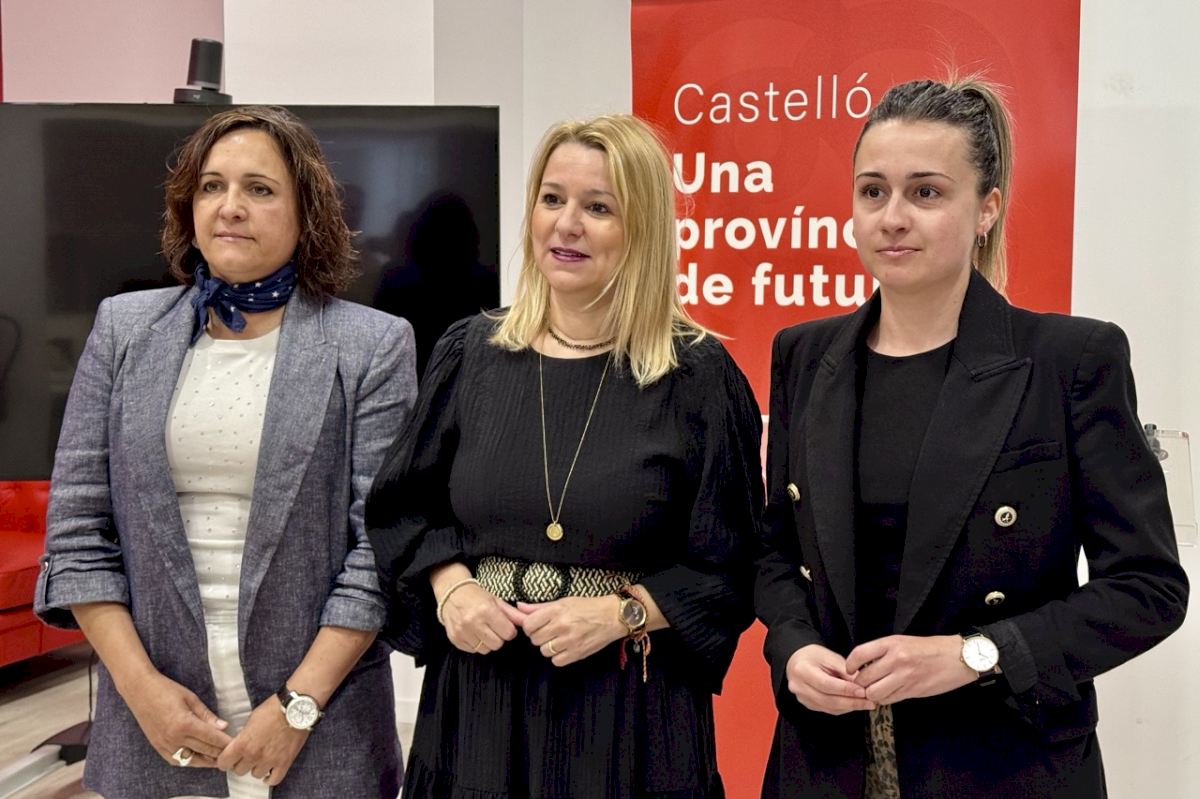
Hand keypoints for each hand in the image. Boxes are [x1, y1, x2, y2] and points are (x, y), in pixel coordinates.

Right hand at [122, 670, 231, 766]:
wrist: (139, 690)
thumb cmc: (166, 690)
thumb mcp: (191, 699)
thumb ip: (207, 715)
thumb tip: (224, 727)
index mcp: (185, 724)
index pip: (212, 738)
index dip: (226, 742)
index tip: (237, 744)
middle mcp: (175, 738)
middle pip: (204, 750)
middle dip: (219, 752)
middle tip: (232, 753)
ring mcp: (164, 744)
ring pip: (190, 760)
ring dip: (206, 760)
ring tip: (218, 759)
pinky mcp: (158, 746)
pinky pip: (176, 760)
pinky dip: (189, 761)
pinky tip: (198, 758)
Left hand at [216, 695, 307, 786]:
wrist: (296, 708)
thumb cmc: (274, 709)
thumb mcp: (251, 719)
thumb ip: (243, 735)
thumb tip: (240, 743)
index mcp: (243, 743)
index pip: (224, 763)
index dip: (225, 760)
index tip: (228, 758)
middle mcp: (254, 755)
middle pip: (239, 771)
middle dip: (241, 763)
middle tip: (246, 756)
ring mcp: (270, 760)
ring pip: (255, 775)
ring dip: (257, 768)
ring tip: (261, 760)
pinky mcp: (284, 762)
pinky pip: (274, 780)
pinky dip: (270, 778)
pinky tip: (269, 772)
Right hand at [441, 582, 526, 653]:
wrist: (452, 593)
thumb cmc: (476, 596)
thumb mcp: (496, 601)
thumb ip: (513, 614)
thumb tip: (527, 622)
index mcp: (486, 610)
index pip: (508, 633)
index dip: (509, 630)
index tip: (505, 625)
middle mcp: (473, 622)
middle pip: (497, 644)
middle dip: (499, 637)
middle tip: (494, 628)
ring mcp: (462, 631)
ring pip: (485, 649)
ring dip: (487, 642)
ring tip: (483, 629)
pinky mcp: (455, 639)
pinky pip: (473, 650)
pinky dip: (476, 644)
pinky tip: (474, 632)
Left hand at [517, 596, 625, 666]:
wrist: (612, 616)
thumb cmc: (588, 607)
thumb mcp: (563, 602)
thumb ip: (539, 607)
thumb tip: (519, 607)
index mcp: (557, 610)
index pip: (528, 625)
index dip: (530, 627)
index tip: (536, 625)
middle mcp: (562, 625)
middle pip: (535, 639)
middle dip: (539, 636)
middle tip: (549, 631)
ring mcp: (570, 641)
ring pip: (544, 651)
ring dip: (549, 647)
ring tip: (559, 639)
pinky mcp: (577, 653)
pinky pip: (556, 661)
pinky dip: (558, 657)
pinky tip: (565, 648)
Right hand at [785, 644, 876, 714]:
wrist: (798, 661)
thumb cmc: (814, 656)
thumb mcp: (829, 656)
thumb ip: (845, 671)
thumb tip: (862, 685)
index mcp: (802, 670)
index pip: (826, 684)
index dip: (846, 690)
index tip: (863, 691)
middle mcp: (799, 687)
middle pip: (828, 700)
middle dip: (852, 702)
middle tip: (870, 702)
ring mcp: (802, 698)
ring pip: (830, 708)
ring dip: (850, 707)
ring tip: (866, 704)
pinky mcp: (808, 705)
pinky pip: (828, 710)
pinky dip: (843, 708)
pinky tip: (854, 704)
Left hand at [846, 634, 976, 704]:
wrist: (958, 657)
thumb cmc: (930, 648)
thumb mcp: (904, 642)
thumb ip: (884, 652)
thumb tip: (864, 665)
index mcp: (892, 643)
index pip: (860, 654)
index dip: (850, 664)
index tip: (849, 670)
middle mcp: (896, 659)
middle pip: (864, 678)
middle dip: (860, 683)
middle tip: (862, 684)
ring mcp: (905, 677)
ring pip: (875, 693)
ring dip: (871, 694)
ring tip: (875, 690)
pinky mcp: (913, 691)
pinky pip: (890, 699)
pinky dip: (885, 699)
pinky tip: (888, 694)